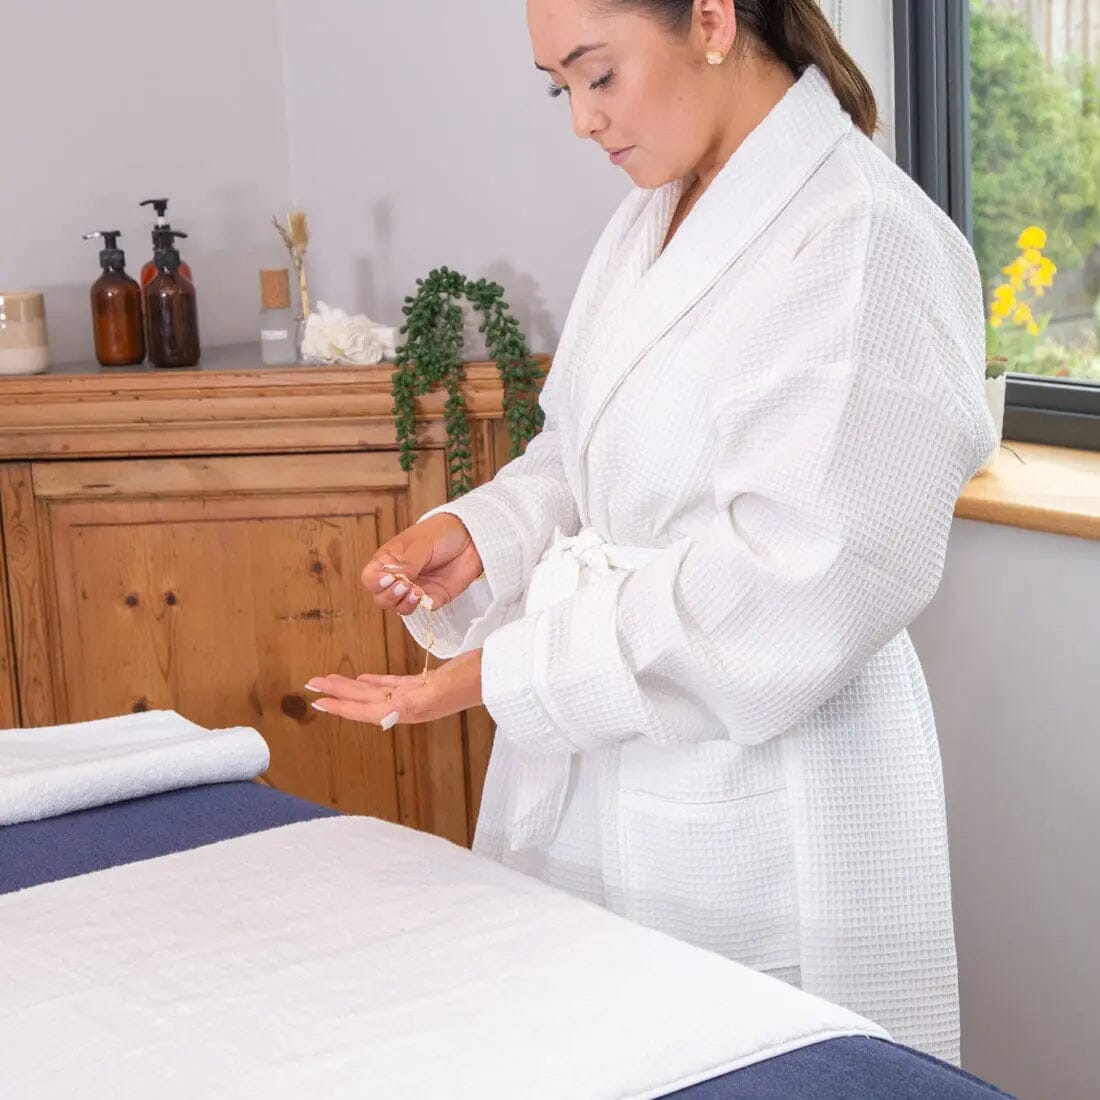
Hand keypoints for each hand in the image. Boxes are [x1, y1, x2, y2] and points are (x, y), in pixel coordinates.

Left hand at [305, 649, 482, 728]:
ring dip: (352, 686)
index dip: (341, 705)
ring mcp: (418, 696)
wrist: (499, 674)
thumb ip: (412, 702)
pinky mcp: (426, 685)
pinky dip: (376, 681)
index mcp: (410, 709)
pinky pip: (393, 684)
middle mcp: (410, 706)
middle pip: (365, 699)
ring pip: (376, 691)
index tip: (317, 701)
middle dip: (338, 692)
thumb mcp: (439, 692)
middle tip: (311, 684)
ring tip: (330, 680)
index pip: (367, 708)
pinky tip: (364, 677)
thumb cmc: (473, 681)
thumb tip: (386, 712)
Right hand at [361, 513, 483, 616]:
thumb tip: (393, 576)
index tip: (387, 578)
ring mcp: (417, 588)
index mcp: (389, 560)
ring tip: (416, 590)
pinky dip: (423, 605)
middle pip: (381, 598)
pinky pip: (424, 609)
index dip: (375, 582)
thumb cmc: (442, 532)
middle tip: (403, 584)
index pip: (370, 579)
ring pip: (399, 608)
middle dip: (389, 596)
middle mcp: (400, 577)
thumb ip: (407, 561)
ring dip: (404, 603)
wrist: (472, 537)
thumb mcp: (420, 542)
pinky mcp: (434, 596)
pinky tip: (426, 594)